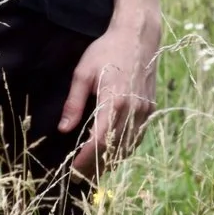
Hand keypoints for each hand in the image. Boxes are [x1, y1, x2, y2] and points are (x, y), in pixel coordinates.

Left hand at [60, 15, 161, 179]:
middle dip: (95, 166)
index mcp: (115, 100)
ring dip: (110, 160)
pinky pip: (137, 136)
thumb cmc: (107, 50)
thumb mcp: (83, 73)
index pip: (99, 140)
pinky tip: (112, 152)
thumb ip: (73, 103)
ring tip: (93, 169)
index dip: (86, 159)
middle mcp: (132, 109)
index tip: (73, 169)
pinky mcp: (150, 108)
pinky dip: (124, 148)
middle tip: (79, 178)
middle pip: (113, 149)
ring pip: (127, 146)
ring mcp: (144, 110)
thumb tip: (63, 129)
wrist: (138, 36)